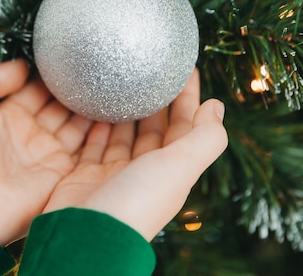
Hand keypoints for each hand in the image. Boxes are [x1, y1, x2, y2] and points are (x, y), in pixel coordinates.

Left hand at [0, 60, 93, 245]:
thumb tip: (23, 65)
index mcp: (7, 118)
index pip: (35, 91)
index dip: (50, 76)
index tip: (68, 60)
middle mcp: (30, 136)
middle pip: (59, 107)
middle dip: (75, 91)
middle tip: (93, 71)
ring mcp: (48, 154)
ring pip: (77, 125)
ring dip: (90, 108)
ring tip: (107, 86)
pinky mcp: (64, 172)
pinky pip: (87, 148)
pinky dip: (101, 132)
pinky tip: (112, 111)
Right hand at [43, 69, 227, 240]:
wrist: (85, 236)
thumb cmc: (137, 202)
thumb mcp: (180, 167)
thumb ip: (205, 138)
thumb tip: (217, 107)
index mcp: (171, 171)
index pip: (184, 126)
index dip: (187, 99)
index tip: (184, 69)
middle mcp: (145, 173)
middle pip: (153, 128)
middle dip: (154, 99)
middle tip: (149, 67)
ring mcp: (114, 174)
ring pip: (122, 134)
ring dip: (124, 108)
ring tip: (120, 79)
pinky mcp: (85, 175)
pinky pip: (93, 142)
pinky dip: (94, 124)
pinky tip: (92, 103)